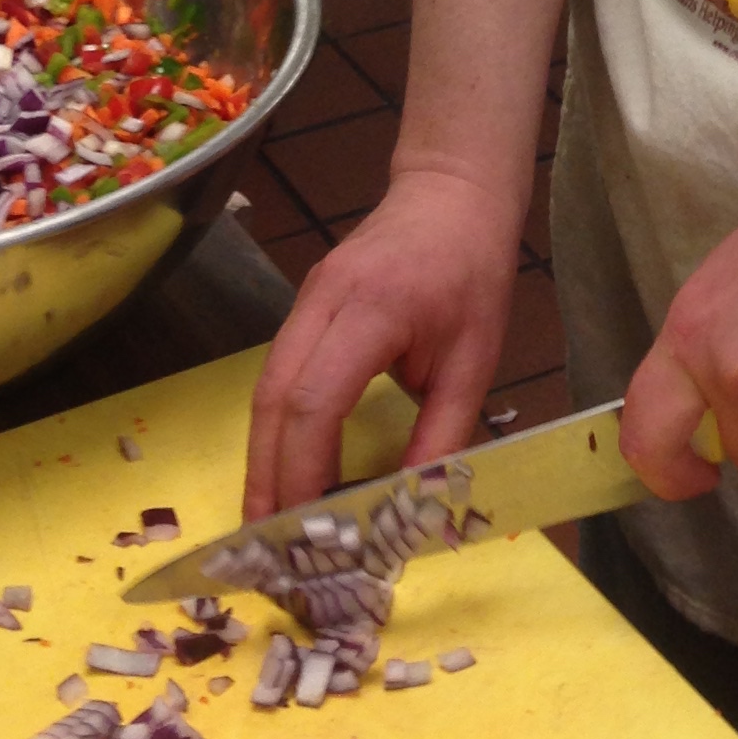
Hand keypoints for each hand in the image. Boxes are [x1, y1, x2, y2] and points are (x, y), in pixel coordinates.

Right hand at [243, 166, 521, 515]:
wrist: (451, 192)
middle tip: (265, 546)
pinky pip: (277, 373)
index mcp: (373, 310)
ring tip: (265, 523)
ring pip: (265, 387)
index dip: (303, 468)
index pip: (317, 398)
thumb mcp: (476, 357)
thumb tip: (413, 507)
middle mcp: (324, 301)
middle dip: (266, 476)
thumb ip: (443, 432)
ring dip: (261, 457)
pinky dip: (273, 428)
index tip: (306, 529)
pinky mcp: (304, 305)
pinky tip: (281, 468)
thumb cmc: (473, 272)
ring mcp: (306, 299)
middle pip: (274, 397)